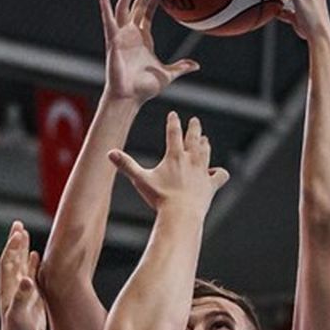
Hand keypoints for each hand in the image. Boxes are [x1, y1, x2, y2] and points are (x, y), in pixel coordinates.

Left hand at [0, 222, 45, 329]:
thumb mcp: (19, 317)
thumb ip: (23, 298)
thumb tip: (27, 280)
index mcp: (10, 288)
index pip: (10, 262)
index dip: (13, 246)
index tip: (18, 230)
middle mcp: (15, 287)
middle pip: (14, 258)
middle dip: (15, 242)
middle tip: (18, 224)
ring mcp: (22, 292)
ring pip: (22, 265)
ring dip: (23, 249)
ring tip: (24, 234)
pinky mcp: (31, 298)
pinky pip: (31, 276)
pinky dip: (32, 264)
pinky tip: (36, 257)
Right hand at [101, 0, 197, 102]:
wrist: (130, 97)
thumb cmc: (145, 88)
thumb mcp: (167, 75)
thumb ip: (180, 67)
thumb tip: (196, 65)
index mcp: (144, 38)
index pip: (148, 13)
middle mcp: (132, 34)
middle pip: (138, 6)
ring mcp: (121, 36)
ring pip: (123, 9)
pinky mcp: (113, 42)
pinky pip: (109, 23)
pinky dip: (105, 10)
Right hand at [109, 112, 228, 213]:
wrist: (181, 214)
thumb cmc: (160, 199)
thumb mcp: (140, 180)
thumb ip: (126, 165)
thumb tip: (109, 153)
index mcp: (174, 156)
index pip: (174, 132)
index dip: (173, 121)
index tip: (174, 114)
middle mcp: (191, 160)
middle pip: (194, 138)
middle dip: (194, 127)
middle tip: (194, 121)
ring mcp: (203, 172)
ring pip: (206, 152)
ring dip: (205, 144)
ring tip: (204, 140)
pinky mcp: (211, 185)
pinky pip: (220, 175)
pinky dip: (219, 172)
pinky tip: (216, 172)